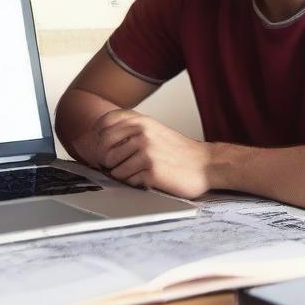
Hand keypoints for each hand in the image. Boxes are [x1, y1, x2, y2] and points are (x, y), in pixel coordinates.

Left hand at [95, 109, 212, 199]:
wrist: (206, 165)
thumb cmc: (179, 151)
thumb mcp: (154, 129)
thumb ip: (130, 128)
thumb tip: (99, 137)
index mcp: (141, 121)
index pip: (104, 124)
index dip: (98, 137)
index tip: (102, 147)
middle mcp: (141, 133)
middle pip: (104, 149)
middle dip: (108, 161)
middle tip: (120, 165)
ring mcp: (145, 151)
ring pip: (115, 168)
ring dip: (124, 174)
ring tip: (140, 172)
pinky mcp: (151, 170)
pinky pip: (128, 180)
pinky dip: (135, 183)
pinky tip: (148, 179)